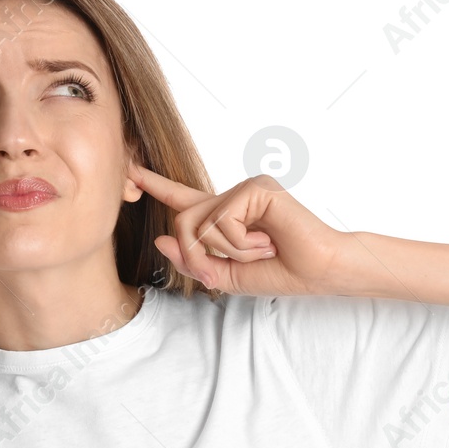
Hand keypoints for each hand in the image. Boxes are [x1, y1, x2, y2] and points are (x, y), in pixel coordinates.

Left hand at [130, 162, 350, 296]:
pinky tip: (267, 241)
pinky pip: (222, 221)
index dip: (155, 185)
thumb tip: (163, 239)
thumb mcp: (226, 276)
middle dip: (200, 254)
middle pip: (182, 221)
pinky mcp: (255, 187)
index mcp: (223, 217)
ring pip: (199, 224)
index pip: (182, 199)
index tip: (131, 172)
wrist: (318, 270)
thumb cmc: (280, 273)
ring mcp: (243, 189)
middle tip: (235, 263)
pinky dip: (241, 244)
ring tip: (261, 249)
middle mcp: (230, 198)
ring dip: (228, 252)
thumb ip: (193, 260)